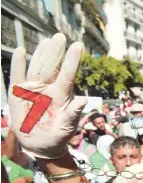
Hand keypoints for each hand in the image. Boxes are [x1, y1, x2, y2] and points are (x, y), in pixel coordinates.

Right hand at [8, 34, 86, 158]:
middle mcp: (49, 89)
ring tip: (47, 42)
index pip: (68, 75)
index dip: (72, 61)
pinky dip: (18, 64)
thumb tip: (84, 100)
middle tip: (60, 36)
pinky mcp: (19, 94)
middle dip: (56, 52)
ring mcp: (34, 90)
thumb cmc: (59, 136)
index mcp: (62, 95)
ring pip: (37, 68)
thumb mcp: (67, 128)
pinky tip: (21, 51)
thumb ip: (73, 114)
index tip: (78, 46)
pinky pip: (18, 76)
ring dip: (41, 55)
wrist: (42, 146)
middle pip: (52, 67)